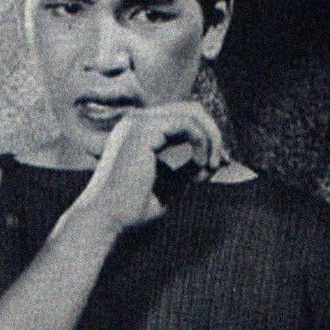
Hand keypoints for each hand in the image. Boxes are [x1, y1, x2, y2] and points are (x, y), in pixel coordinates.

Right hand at [71, 101, 227, 232]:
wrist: (107, 219)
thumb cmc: (132, 207)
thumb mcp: (170, 183)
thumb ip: (189, 167)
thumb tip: (216, 157)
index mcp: (139, 131)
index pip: (182, 119)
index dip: (207, 137)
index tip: (220, 163)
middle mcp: (136, 121)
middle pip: (190, 109)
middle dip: (213, 134)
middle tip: (221, 162)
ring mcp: (138, 122)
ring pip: (191, 113)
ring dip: (211, 139)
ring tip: (211, 166)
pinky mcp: (144, 130)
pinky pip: (187, 124)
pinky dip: (202, 142)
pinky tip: (200, 165)